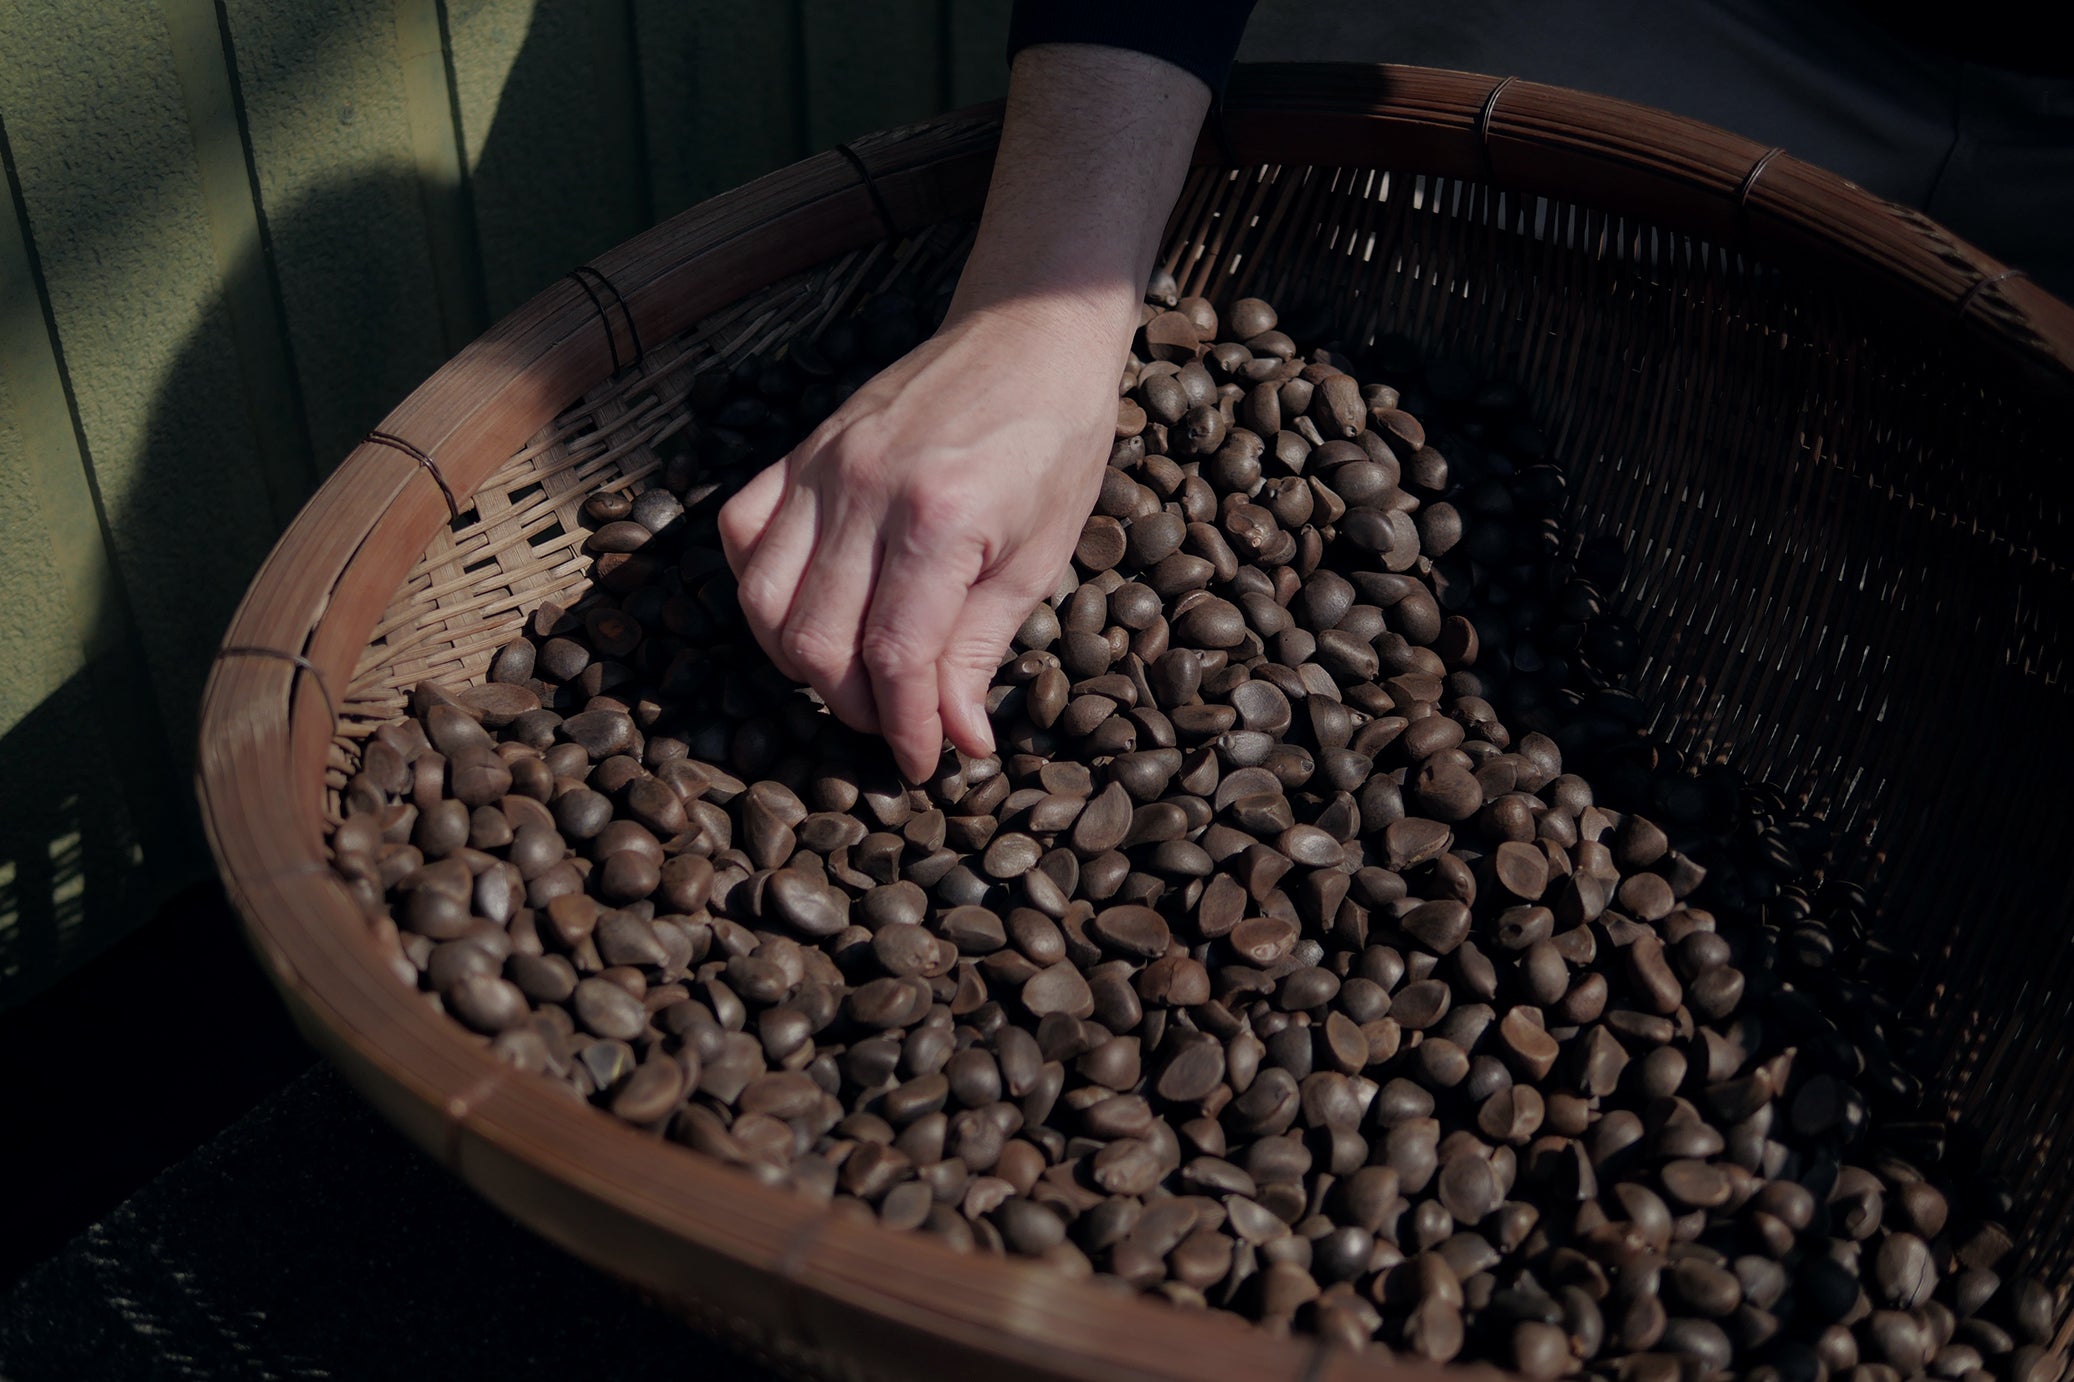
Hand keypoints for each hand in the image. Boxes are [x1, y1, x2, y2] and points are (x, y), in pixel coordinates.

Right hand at [718, 41, 1208, 780]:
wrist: (1030, 329)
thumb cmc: (1054, 441)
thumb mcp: (1041, 556)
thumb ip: (983, 649)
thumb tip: (957, 739)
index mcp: (940, 519)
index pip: (893, 659)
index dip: (905, 729)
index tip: (924, 763)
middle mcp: (865, 491)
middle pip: (816, 643)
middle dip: (854, 707)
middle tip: (898, 722)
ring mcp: (822, 466)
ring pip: (762, 601)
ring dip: (799, 661)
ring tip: (854, 677)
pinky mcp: (802, 451)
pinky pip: (743, 534)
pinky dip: (762, 589)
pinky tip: (809, 608)